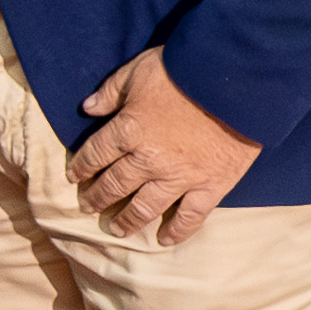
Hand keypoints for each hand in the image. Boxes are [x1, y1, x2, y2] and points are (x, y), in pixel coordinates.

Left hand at [74, 48, 261, 243]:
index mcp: (128, 130)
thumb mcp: (139, 70)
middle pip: (115, 185)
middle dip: (97, 198)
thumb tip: (87, 108)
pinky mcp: (209, 186)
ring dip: (127, 220)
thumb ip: (111, 90)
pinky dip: (176, 231)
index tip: (75, 177)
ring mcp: (179, 177)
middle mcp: (148, 160)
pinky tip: (163, 240)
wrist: (235, 81)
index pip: (95, 155)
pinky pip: (189, 217)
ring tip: (116, 229)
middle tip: (88, 207)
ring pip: (145, 207)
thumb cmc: (184, 69)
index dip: (82, 167)